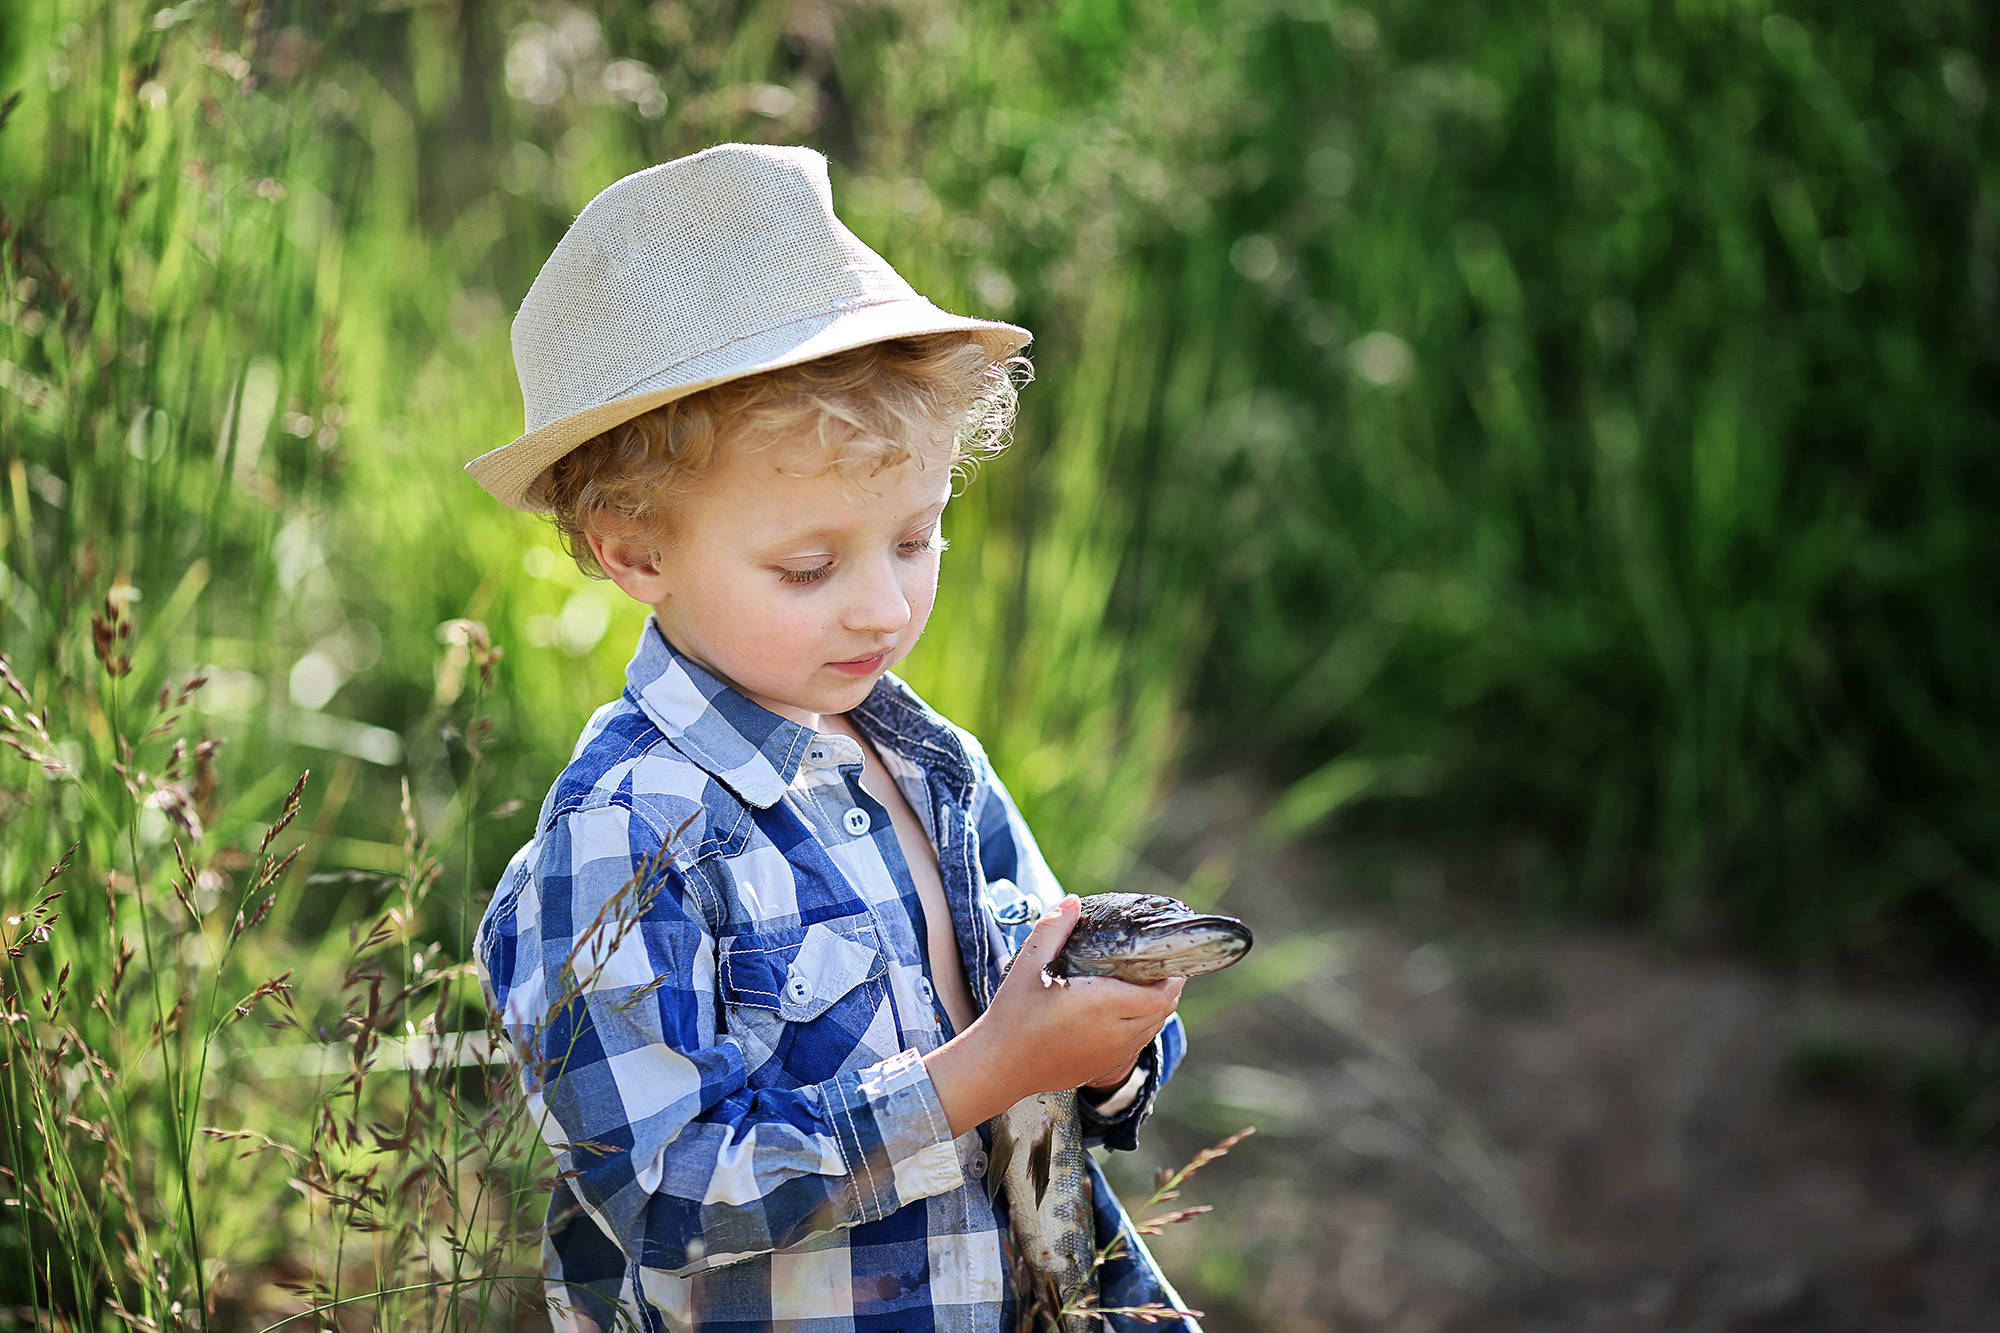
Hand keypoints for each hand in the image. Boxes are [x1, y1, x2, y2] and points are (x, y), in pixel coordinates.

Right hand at [923, 895, 1183, 1136]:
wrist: (1000, 1066)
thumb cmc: (1014, 1014)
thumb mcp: (1030, 964)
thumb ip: (1054, 928)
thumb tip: (1074, 901)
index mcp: (1104, 1005)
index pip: (1162, 994)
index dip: (1173, 977)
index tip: (1168, 958)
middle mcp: (1115, 1033)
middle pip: (1164, 1011)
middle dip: (1167, 988)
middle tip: (1157, 967)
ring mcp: (1111, 1055)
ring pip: (1152, 1030)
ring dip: (1155, 1008)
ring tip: (1142, 986)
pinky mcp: (1102, 1068)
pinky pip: (1135, 1046)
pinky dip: (1140, 1027)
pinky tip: (1121, 1012)